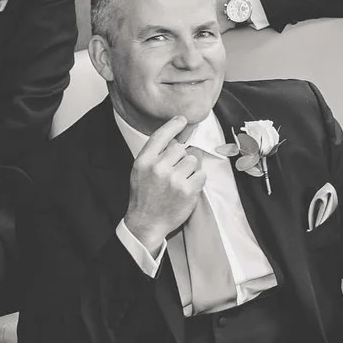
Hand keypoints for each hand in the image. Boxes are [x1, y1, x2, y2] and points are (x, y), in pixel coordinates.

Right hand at [124, 115, 207, 251]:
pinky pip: (201, 174)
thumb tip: (177, 139)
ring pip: (193, 160)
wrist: (146, 223)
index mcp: (144, 161)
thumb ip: (155, 155)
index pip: (161, 136)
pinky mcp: (188, 190)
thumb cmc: (144, 197)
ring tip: (180, 181)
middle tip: (175, 171)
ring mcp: (174, 179)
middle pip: (181, 148)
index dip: (173, 125)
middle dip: (181, 157)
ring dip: (190, 169)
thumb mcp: (140, 172)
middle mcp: (158, 168)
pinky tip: (187, 188)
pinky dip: (197, 180)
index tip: (182, 119)